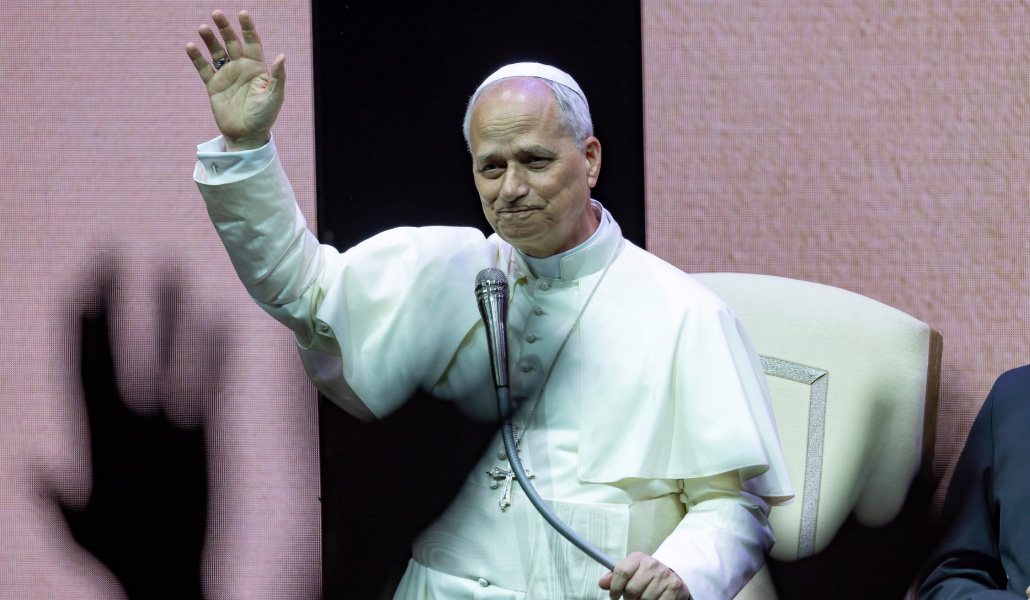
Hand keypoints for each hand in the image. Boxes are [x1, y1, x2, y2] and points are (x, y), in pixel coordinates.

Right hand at [185, 10, 284, 150]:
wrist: (247, 135)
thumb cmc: (264, 117)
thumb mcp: (274, 97)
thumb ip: (278, 77)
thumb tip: (282, 56)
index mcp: (257, 68)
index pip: (253, 43)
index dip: (248, 28)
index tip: (242, 13)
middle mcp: (241, 68)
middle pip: (232, 42)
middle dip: (225, 28)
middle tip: (217, 13)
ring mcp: (226, 75)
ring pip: (216, 52)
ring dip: (210, 40)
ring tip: (203, 28)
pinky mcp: (213, 86)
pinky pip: (204, 68)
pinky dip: (197, 58)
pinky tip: (191, 46)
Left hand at [599, 552, 689, 599]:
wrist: (671, 577)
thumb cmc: (647, 577)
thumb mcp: (631, 572)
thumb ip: (615, 578)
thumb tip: (602, 583)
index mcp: (638, 558)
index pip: (621, 572)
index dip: (614, 588)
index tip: (614, 597)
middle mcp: (652, 564)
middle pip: (631, 590)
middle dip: (628, 599)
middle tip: (631, 599)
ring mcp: (664, 576)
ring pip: (644, 599)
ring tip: (642, 599)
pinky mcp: (674, 587)